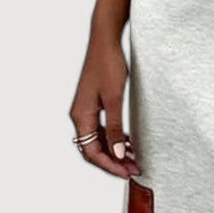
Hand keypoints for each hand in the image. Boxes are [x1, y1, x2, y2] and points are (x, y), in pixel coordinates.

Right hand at [69, 31, 141, 177]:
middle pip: (93, 149)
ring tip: (133, 159)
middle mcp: (79, 115)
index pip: (91, 152)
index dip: (109, 166)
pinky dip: (113, 138)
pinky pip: (101, 128)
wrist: (105, 39)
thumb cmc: (108, 65)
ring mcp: (86, 109)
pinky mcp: (93, 103)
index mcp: (81, 116)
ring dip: (114, 151)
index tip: (127, 172)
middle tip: (134, 169)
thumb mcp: (114, 99)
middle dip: (113, 162)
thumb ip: (115, 128)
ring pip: (98, 140)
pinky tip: (127, 142)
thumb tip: (115, 154)